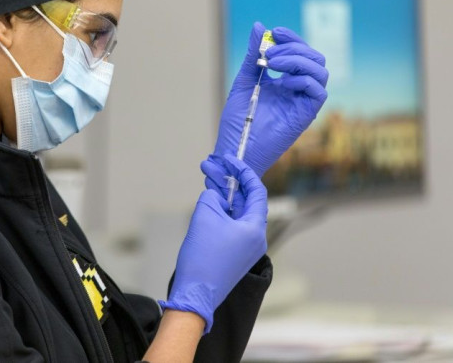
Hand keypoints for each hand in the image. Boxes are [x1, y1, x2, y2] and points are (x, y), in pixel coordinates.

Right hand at [159, 156, 266, 332]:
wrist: (195, 294)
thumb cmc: (203, 256)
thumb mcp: (206, 214)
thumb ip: (214, 196)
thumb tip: (218, 197)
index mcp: (255, 228)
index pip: (256, 190)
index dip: (243, 171)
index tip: (229, 160)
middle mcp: (256, 238)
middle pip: (246, 201)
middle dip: (229, 182)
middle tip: (212, 167)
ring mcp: (246, 248)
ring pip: (237, 213)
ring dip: (223, 197)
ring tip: (207, 181)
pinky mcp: (235, 255)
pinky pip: (231, 226)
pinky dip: (221, 212)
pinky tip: (209, 202)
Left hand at [214, 22, 328, 176]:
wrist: (234, 148)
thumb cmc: (238, 121)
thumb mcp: (244, 80)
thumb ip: (252, 55)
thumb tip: (259, 26)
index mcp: (286, 81)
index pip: (301, 52)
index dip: (291, 38)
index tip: (274, 32)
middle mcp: (298, 90)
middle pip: (315, 58)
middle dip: (293, 48)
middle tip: (267, 54)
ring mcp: (303, 102)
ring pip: (320, 71)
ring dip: (297, 60)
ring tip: (272, 63)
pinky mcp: (305, 116)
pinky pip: (318, 92)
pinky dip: (302, 80)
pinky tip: (281, 83)